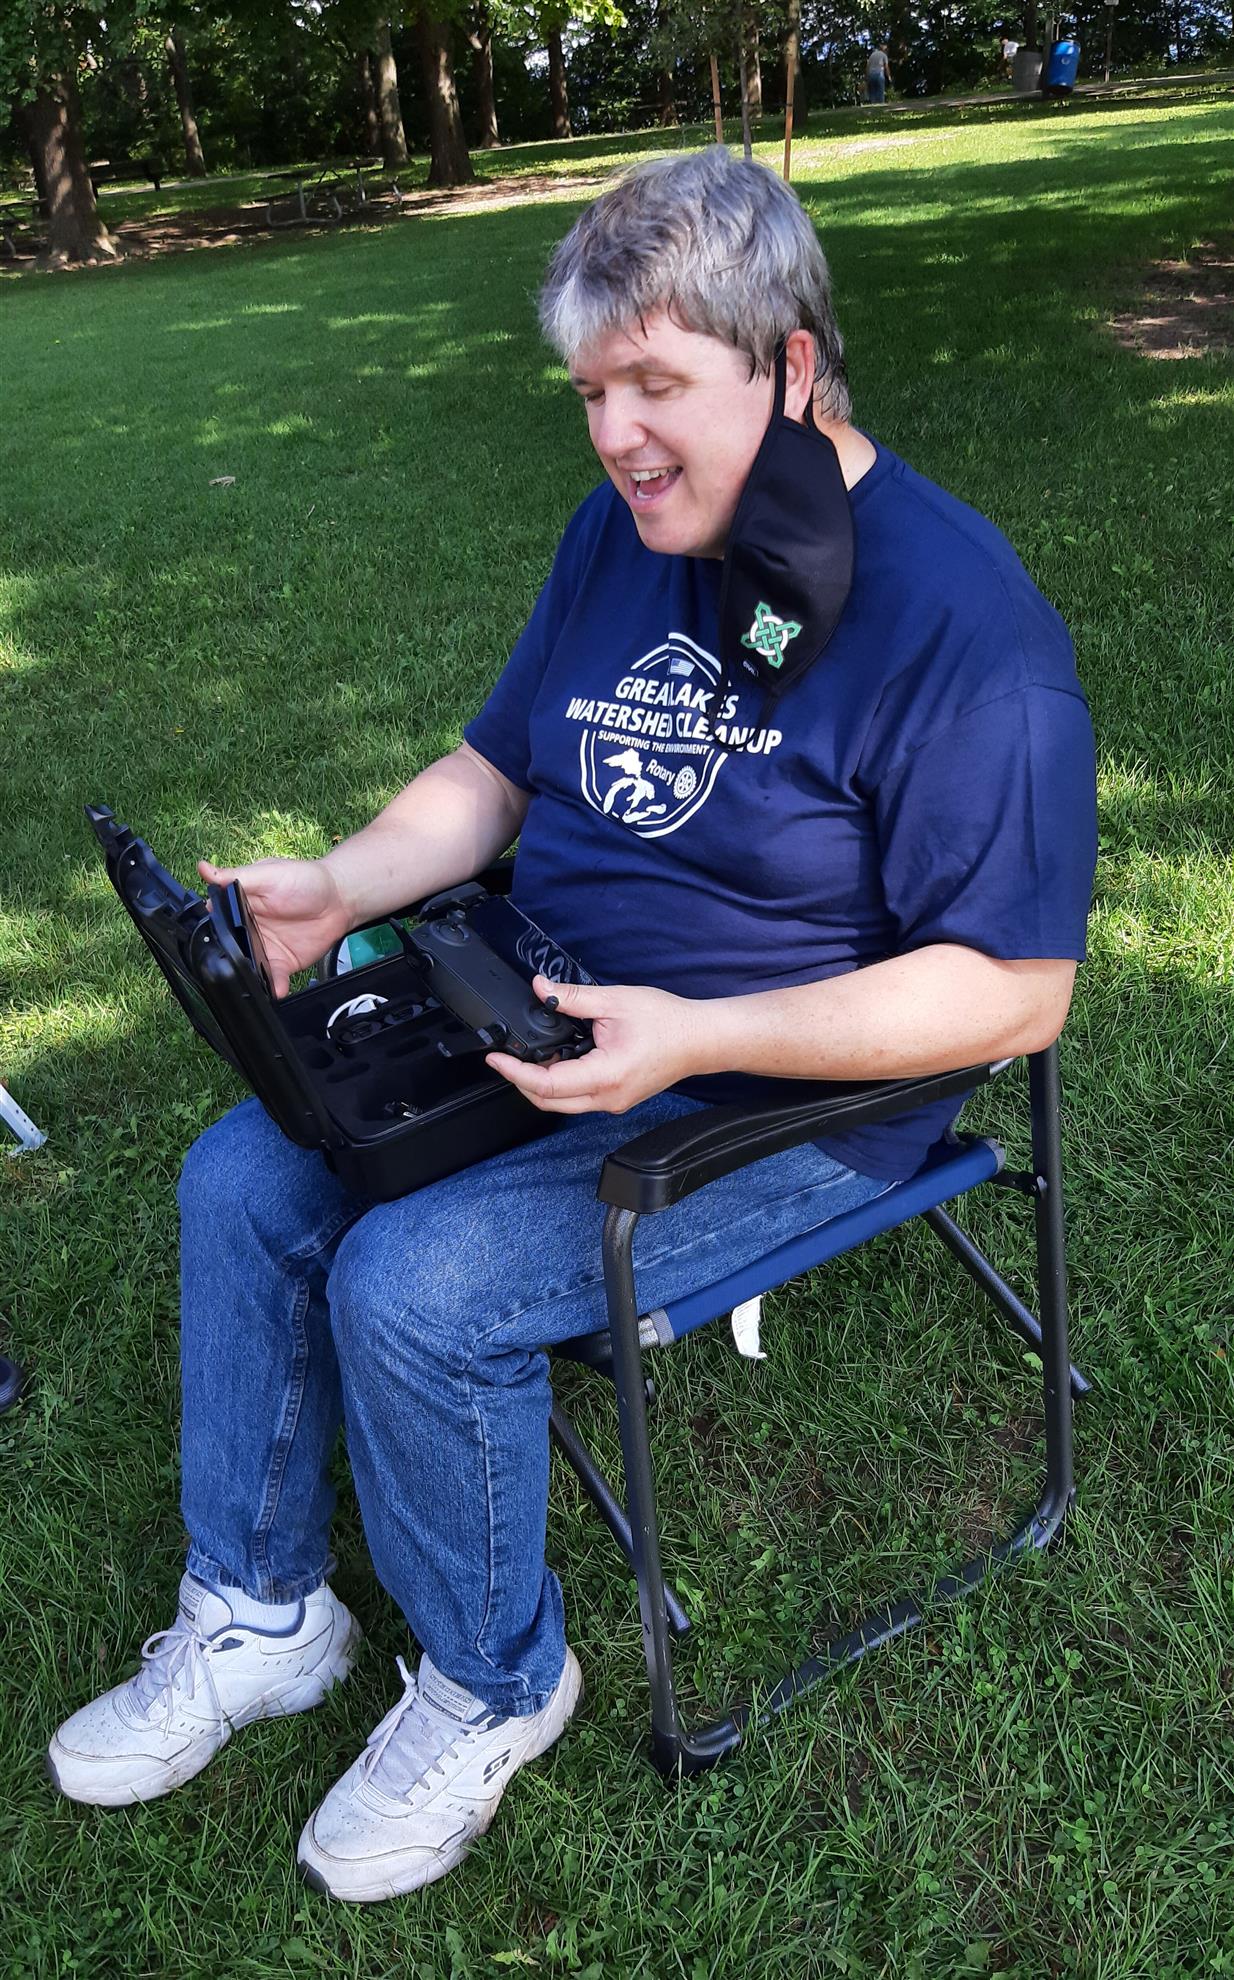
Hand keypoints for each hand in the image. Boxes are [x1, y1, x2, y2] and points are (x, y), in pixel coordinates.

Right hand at [197, 855, 349, 996]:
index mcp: (240, 905)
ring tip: (249, 982)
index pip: (217, 920)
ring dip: (247, 975)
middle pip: (229, 949)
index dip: (211, 930)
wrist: (339, 899)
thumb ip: (236, 876)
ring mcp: (265, 947)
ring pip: (248, 966)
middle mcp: (248, 929)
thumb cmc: (304, 879)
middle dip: (227, 959)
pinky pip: (273, 978)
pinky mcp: (283, 962)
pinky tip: (274, 988)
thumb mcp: (268, 873)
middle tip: (229, 964)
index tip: (208, 938)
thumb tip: (203, 869)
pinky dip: (273, 986)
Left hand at [485, 976, 708, 1114]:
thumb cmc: (669, 1022)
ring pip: (562, 1104)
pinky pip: (579, 1098)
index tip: (496, 1060)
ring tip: (532, 1054)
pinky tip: (559, 1059)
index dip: (515, 1072)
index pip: (547, 1084)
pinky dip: (561, 1083)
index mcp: (605, 1075)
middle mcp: (607, 1098)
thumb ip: (572, 997)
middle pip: (548, 1102)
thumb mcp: (615, 1000)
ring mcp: (612, 1103)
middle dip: (521, 1081)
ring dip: (541, 1083)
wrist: (700, 1039)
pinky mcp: (616, 1099)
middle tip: (506, 1058)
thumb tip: (540, 988)